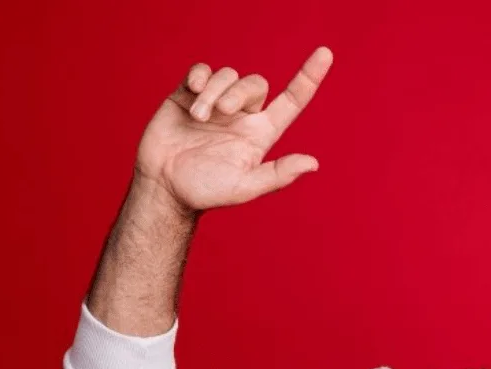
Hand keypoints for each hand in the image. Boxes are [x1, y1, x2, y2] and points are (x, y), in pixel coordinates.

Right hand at [133, 47, 333, 212]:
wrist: (164, 186)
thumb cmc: (206, 191)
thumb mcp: (244, 187)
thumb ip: (277, 175)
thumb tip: (313, 163)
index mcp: (261, 133)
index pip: (293, 101)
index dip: (309, 78)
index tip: (325, 54)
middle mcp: (242, 115)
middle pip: (256, 83)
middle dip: (240, 91)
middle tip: (222, 111)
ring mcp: (216, 103)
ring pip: (227, 75)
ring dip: (214, 91)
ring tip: (198, 117)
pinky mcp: (189, 95)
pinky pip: (202, 70)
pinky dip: (200, 76)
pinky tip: (193, 90)